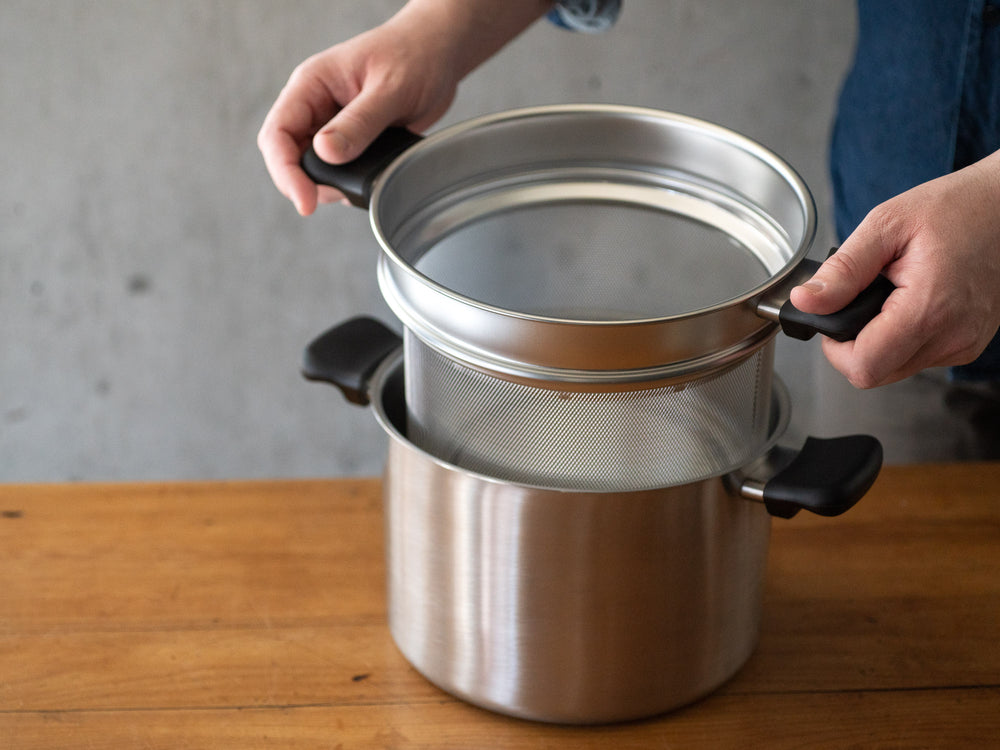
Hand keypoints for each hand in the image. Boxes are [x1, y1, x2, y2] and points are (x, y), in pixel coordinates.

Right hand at [257, 0, 552, 215]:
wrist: (440, 54)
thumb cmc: (414, 56)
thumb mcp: (389, 89)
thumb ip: (359, 122)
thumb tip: (325, 153)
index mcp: (312, 84)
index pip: (278, 133)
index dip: (285, 171)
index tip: (305, 201)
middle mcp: (316, 106)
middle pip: (290, 156)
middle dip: (308, 183)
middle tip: (340, 196)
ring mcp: (334, 125)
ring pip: (315, 168)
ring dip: (332, 185)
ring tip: (364, 184)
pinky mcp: (354, 141)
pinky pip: (340, 170)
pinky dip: (352, 182)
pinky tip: (375, 179)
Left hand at [790, 152, 999, 387]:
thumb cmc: (955, 208)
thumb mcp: (886, 225)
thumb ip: (843, 270)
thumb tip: (806, 301)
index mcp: (929, 309)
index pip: (864, 367)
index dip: (834, 349)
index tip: (832, 318)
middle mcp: (952, 337)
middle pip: (876, 373)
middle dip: (853, 344)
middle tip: (858, 301)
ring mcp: (964, 344)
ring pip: (896, 368)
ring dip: (878, 340)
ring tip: (888, 295)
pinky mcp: (968, 344)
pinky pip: (918, 357)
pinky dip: (901, 337)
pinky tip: (908, 302)